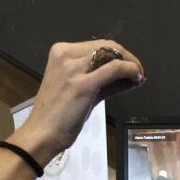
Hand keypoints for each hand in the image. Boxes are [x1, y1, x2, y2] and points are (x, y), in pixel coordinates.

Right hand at [12, 40, 144, 163]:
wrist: (42, 134)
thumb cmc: (58, 115)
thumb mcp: (80, 90)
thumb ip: (104, 80)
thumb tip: (130, 75)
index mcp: (61, 52)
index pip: (98, 45)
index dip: (120, 54)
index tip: (131, 66)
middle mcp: (65, 56)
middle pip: (107, 46)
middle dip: (127, 58)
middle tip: (138, 71)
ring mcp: (72, 69)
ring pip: (112, 54)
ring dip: (131, 64)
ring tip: (138, 76)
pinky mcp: (82, 84)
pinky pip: (114, 69)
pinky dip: (130, 71)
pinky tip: (136, 79)